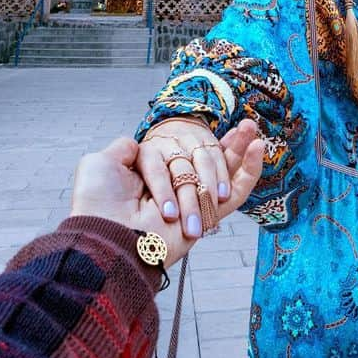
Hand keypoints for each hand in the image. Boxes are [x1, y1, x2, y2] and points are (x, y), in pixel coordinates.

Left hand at [70, 120, 262, 264]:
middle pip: (207, 162)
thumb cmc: (99, 201)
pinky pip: (235, 193)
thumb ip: (123, 149)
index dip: (194, 140)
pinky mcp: (206, 215)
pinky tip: (259, 148)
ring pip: (224, 174)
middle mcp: (173, 191)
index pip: (179, 153)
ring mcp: (191, 204)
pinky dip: (250, 171)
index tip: (199, 129)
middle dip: (227, 143)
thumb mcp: (101, 163)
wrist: (106, 232)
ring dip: (241, 149)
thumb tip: (136, 143)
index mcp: (150, 179)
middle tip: (246, 125)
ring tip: (253, 127)